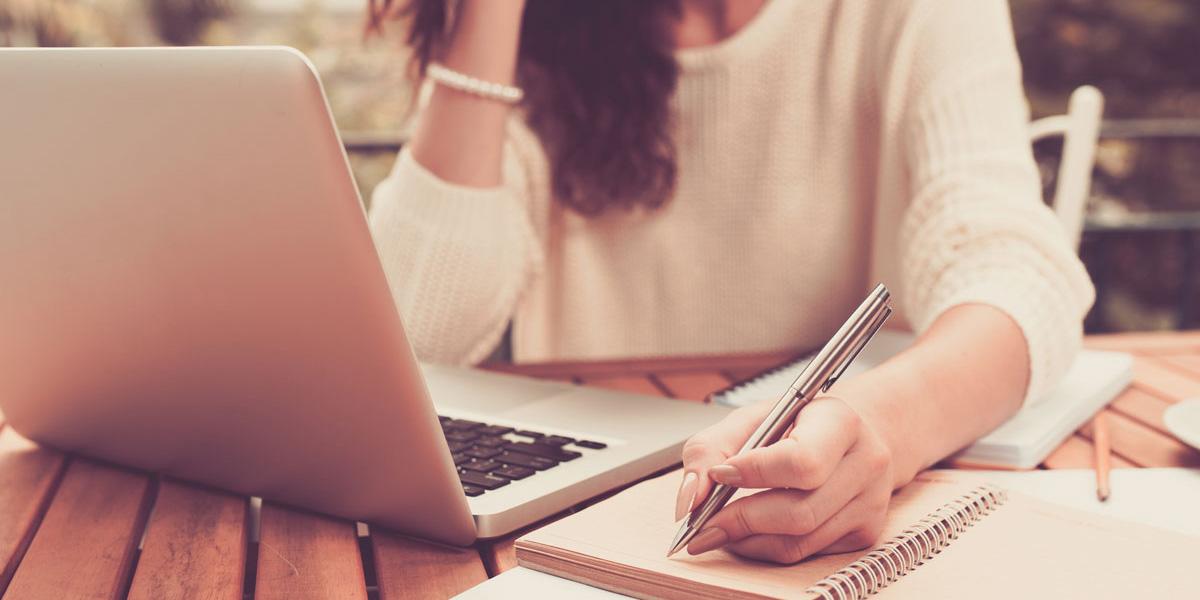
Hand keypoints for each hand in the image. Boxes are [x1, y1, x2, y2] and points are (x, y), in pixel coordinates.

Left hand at [676, 396, 894, 563]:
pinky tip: (748, 534)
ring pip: (800, 539)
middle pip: (800, 511)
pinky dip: (767, 548)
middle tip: (701, 525)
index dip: (755, 474)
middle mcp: (866, 462)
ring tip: (717, 530)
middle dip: (741, 520)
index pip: (801, 461)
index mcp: (840, 422)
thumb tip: (689, 500)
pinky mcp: (864, 532)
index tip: (718, 476)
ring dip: (748, 540)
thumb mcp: (750, 419)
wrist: (847, 435)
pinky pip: (807, 553)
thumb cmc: (795, 424)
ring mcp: (871, 503)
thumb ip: (709, 450)